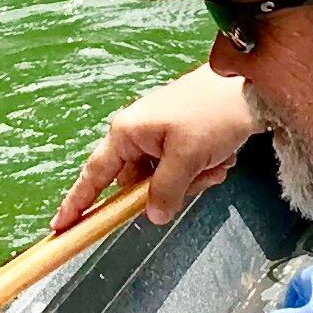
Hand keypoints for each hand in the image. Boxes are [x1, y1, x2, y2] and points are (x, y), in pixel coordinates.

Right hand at [56, 63, 256, 231]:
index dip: (78, 202)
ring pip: (167, 181)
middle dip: (172, 189)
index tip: (60, 226)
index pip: (95, 174)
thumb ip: (166, 191)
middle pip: (139, 184)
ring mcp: (159, 137)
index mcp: (127, 132)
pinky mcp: (181, 138)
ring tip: (216, 160)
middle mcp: (138, 134)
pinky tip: (222, 156)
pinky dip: (203, 170)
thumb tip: (153, 217)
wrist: (252, 85)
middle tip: (199, 174)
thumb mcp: (187, 157)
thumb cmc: (213, 112)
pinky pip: (184, 170)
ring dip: (194, 179)